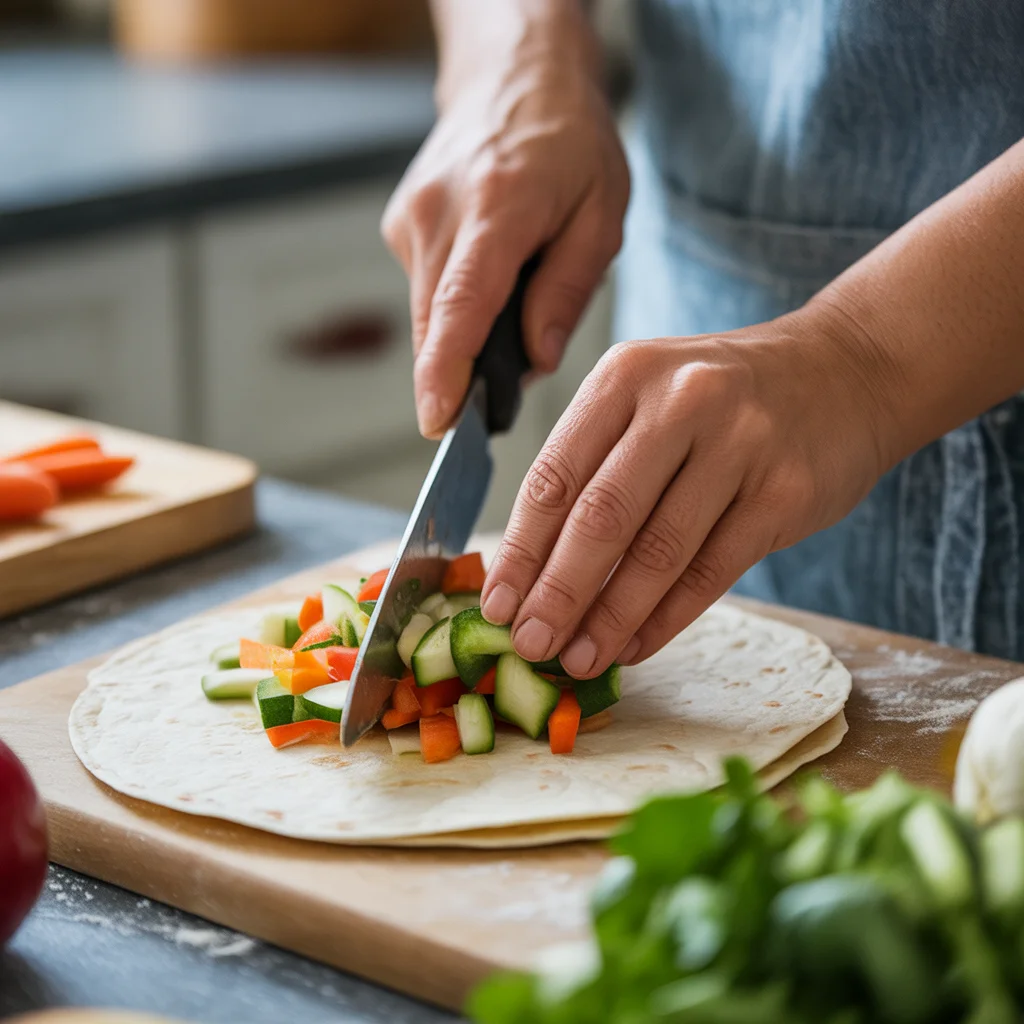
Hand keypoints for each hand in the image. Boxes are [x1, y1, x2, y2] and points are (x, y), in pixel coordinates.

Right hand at [381, 40, 628, 436]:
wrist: (513, 77)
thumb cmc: (568, 142)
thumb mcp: (602, 213)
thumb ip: (568, 290)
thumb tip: (537, 359)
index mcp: (497, 207)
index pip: (461, 305)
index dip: (445, 371)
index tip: (438, 420)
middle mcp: (440, 213)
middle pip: (436, 323)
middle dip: (458, 375)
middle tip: (495, 399)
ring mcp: (412, 218)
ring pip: (428, 314)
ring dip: (462, 337)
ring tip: (512, 303)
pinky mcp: (402, 226)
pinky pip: (426, 290)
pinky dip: (455, 305)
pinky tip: (489, 276)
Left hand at [480, 304, 903, 675]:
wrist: (844, 370)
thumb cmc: (723, 396)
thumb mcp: (648, 396)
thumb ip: (593, 466)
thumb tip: (533, 569)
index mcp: (626, 376)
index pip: (554, 476)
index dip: (520, 549)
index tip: (496, 604)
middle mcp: (680, 401)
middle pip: (600, 517)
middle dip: (557, 592)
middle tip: (529, 643)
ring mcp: (740, 445)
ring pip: (658, 552)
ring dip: (609, 618)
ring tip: (577, 659)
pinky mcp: (785, 492)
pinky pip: (711, 572)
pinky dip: (667, 618)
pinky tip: (635, 645)